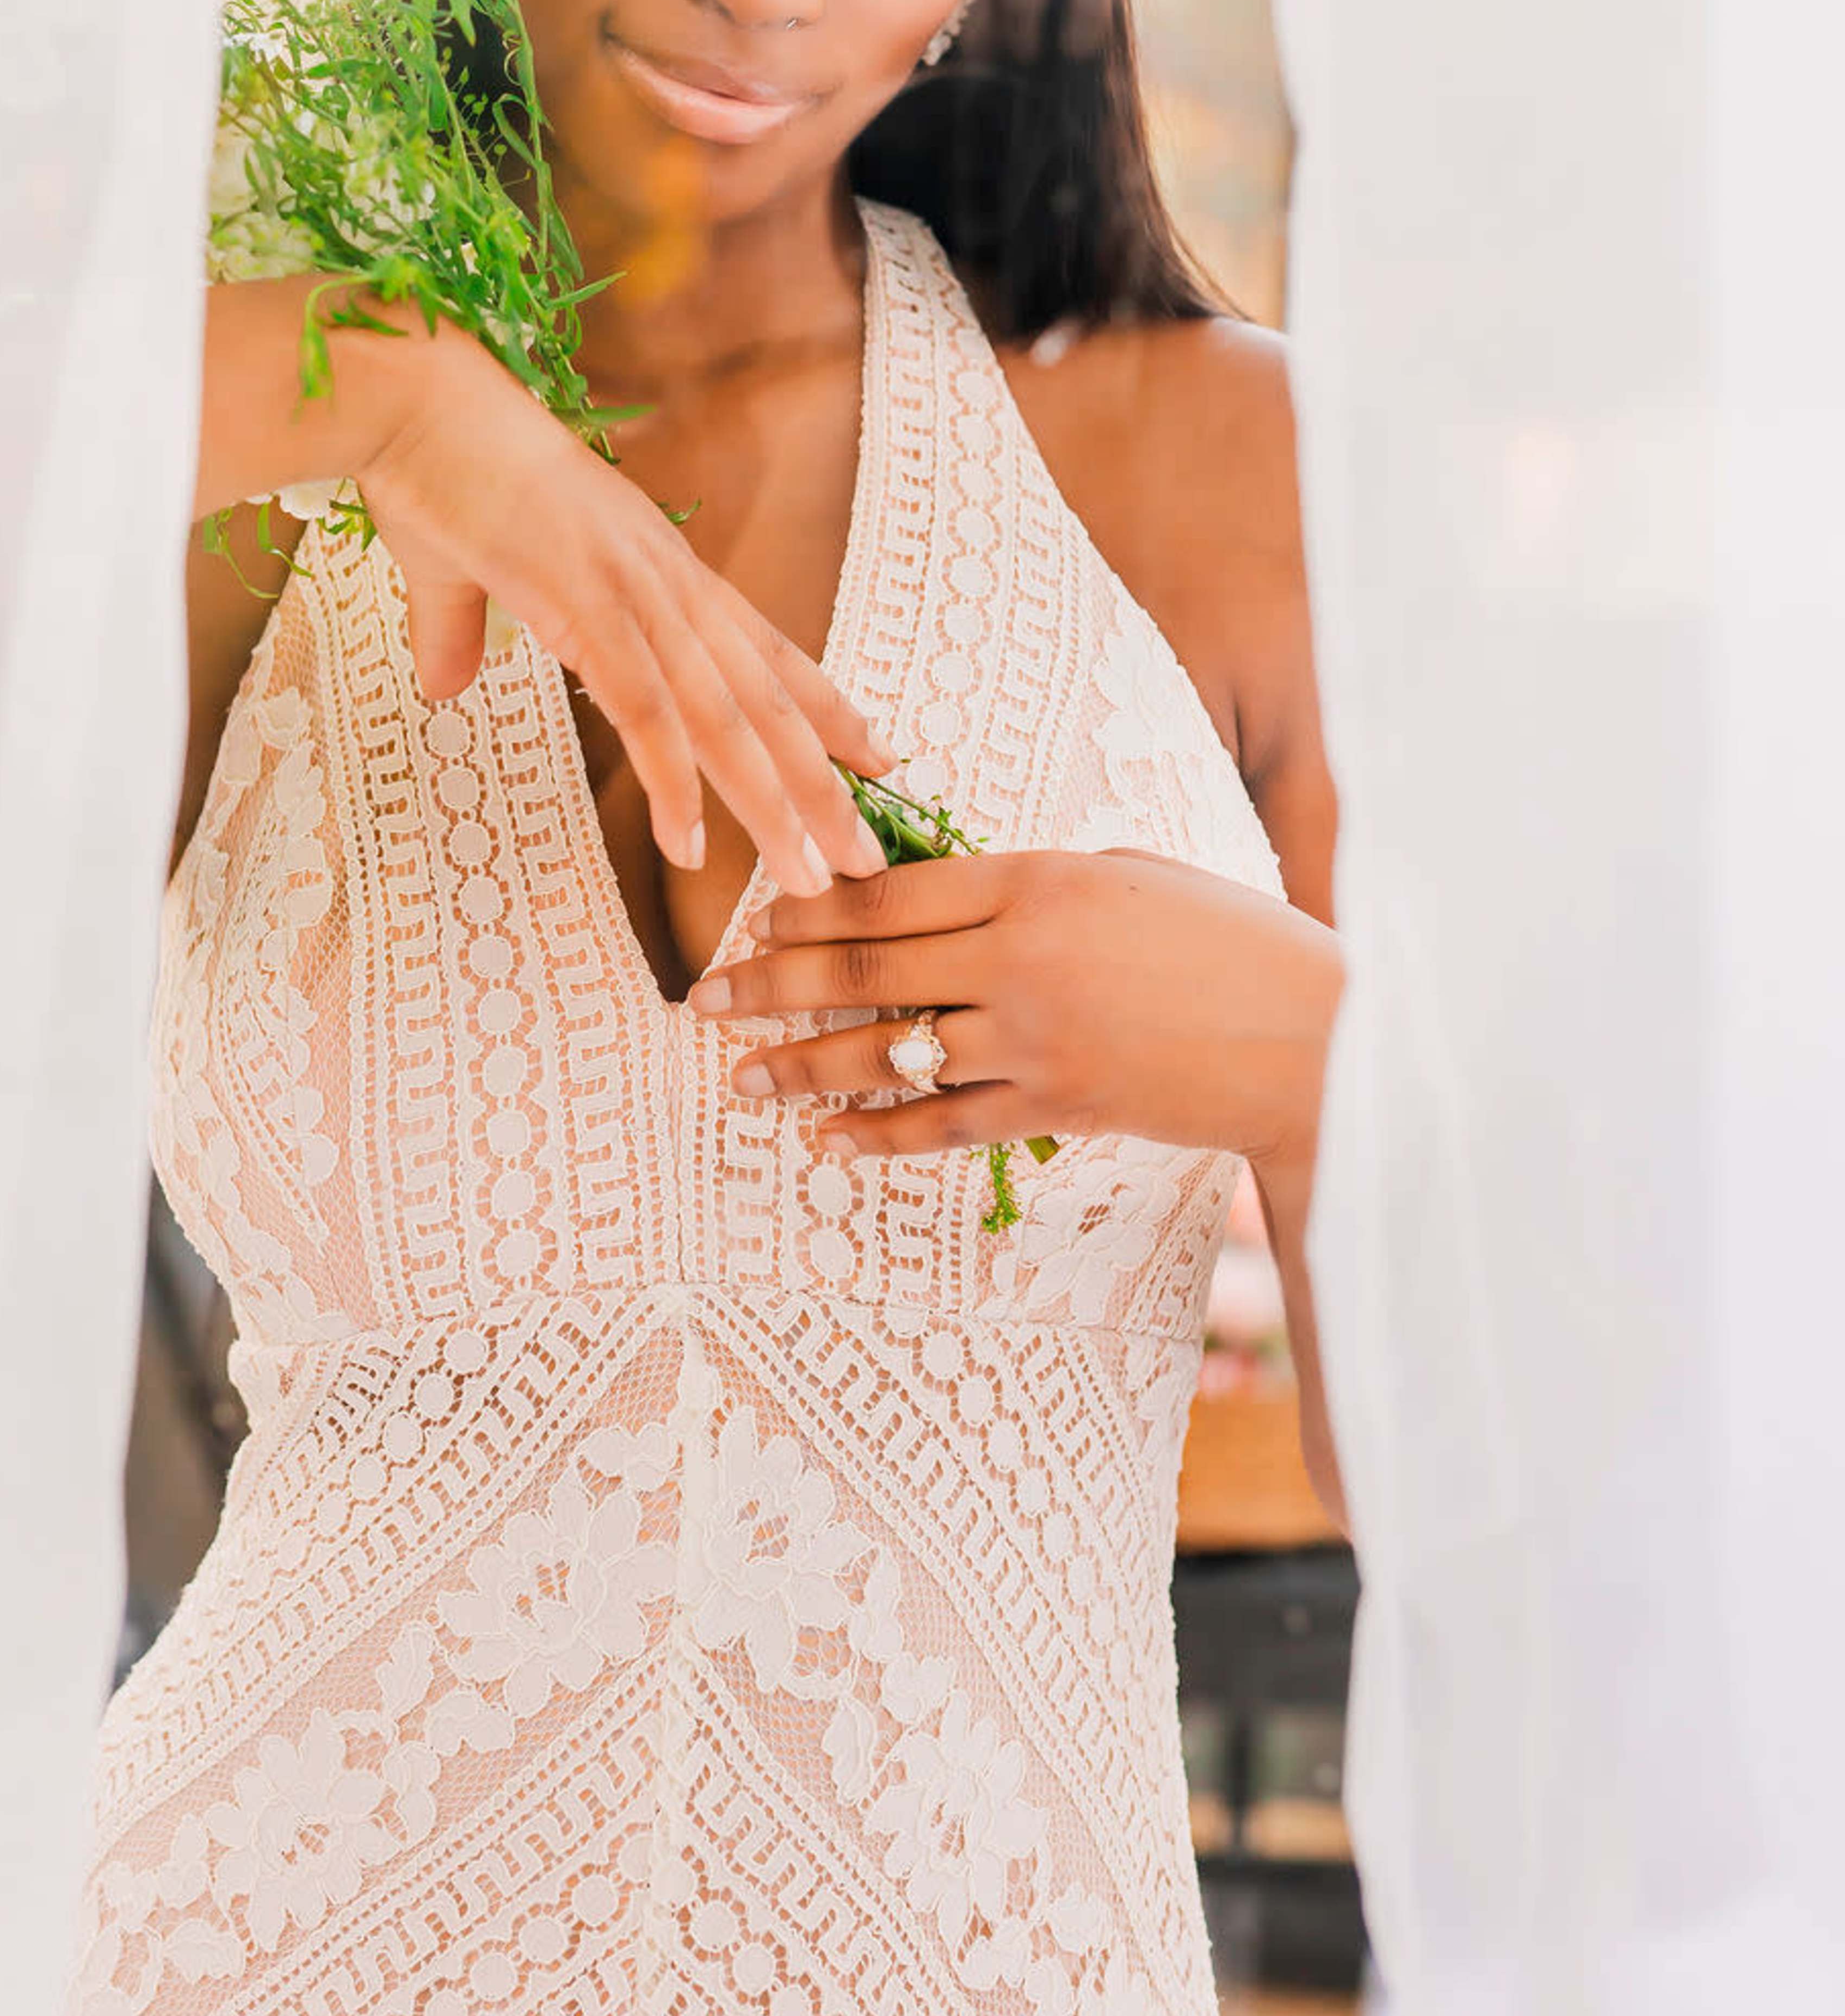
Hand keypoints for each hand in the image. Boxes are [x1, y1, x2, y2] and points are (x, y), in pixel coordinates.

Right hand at [356, 321, 889, 898]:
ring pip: (723, 717)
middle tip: (863, 855)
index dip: (824, 704)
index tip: (879, 753)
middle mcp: (664, 580)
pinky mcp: (583, 607)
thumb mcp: (458, 569)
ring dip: (770, 803)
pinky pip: (645, 712)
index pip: (763, 648)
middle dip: (820, 782)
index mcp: (653, 565)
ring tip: (809, 877)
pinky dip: (674, 783)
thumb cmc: (433, 467)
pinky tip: (690, 847)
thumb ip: (464, 630)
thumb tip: (445, 683)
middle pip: (764, 698)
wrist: (407, 399)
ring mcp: (631, 592)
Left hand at [687, 845, 1340, 1165]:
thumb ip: (1034, 886)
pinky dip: (878, 1135)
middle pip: (864, 970)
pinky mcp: (1054, 1106)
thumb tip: (949, 901)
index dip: (810, 906)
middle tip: (705, 997)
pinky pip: (944, 1125)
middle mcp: (1019, 960)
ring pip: (889, 1053)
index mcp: (1036, 882)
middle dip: (772, 983)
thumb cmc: (1226, 938)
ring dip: (802, 1066)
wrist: (1310, 1038)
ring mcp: (1033, 1040)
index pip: (890, 893)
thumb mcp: (1126, 875)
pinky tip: (825, 1140)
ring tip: (741, 1077)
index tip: (754, 916)